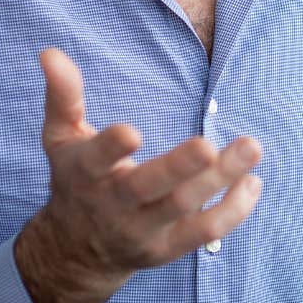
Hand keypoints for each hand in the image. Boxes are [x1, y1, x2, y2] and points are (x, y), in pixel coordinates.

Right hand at [14, 48, 263, 302]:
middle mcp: (114, 204)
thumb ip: (62, 96)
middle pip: (148, 188)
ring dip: (220, 179)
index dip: (112, 148)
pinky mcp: (168, 248)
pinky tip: (251, 182)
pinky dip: (233, 210)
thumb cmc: (75, 180)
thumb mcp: (61, 139)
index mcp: (86, 172)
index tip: (133, 132)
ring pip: (184, 207)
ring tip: (251, 147)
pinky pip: (205, 232)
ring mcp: (143, 229)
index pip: (96, 160)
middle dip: (180, 167)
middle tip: (209, 144)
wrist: (76, 251)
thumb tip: (50, 52)